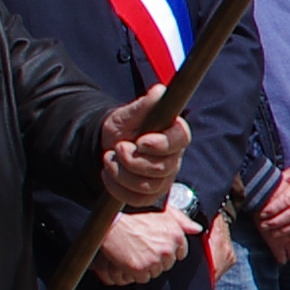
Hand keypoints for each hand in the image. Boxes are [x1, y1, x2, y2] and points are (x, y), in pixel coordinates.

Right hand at [90, 207, 188, 284]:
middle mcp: (168, 248)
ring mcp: (154, 260)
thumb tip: (198, 229)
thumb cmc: (134, 214)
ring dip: (146, 266)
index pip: (181, 253)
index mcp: (176, 234)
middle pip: (167, 264)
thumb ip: (182, 221)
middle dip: (157, 259)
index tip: (157, 246)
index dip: (168, 251)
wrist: (110, 222)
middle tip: (142, 247)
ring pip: (155, 272)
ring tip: (135, 251)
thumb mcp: (162, 212)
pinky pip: (143, 278)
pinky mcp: (140, 269)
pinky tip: (129, 259)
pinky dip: (135, 273)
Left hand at [95, 92, 190, 209]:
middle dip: (133, 159)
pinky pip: (136, 199)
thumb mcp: (130, 113)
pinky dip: (116, 187)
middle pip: (161, 168)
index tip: (141, 141)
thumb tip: (159, 91)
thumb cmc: (124, 127)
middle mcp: (173, 159)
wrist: (108, 145)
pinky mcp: (149, 195)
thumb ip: (145, 104)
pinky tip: (110, 173)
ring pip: (147, 186)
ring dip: (121, 172)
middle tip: (118, 148)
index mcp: (174, 134)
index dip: (162, 143)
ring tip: (110, 158)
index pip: (181, 140)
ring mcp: (163, 179)